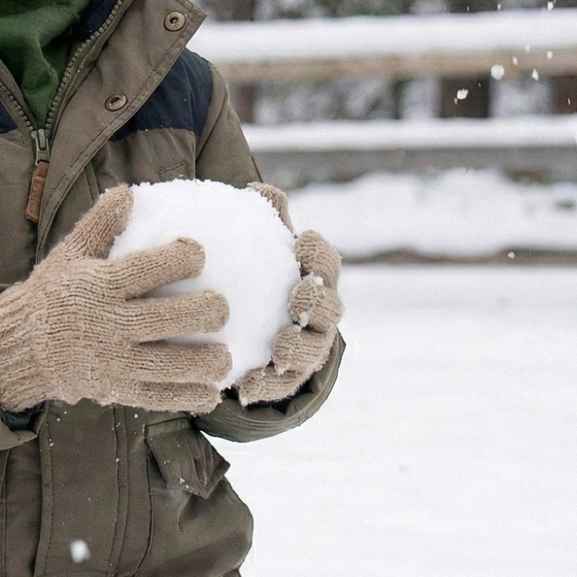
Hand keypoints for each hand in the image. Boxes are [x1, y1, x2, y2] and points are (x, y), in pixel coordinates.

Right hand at [0, 185, 231, 414]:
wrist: (21, 347)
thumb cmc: (52, 294)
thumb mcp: (70, 254)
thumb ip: (100, 224)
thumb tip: (127, 192)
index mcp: (100, 285)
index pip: (148, 269)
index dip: (182, 258)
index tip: (198, 253)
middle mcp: (109, 323)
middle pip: (167, 319)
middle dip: (205, 312)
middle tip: (222, 307)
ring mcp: (113, 361)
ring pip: (169, 364)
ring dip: (205, 361)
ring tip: (224, 357)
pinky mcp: (115, 390)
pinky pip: (157, 397)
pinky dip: (187, 397)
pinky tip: (209, 393)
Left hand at [237, 183, 343, 405]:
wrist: (257, 334)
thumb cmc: (262, 279)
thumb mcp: (262, 251)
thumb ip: (265, 222)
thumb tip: (256, 188)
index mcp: (316, 280)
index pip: (327, 265)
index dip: (320, 254)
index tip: (303, 241)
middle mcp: (319, 317)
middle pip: (330, 310)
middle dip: (319, 301)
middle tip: (299, 293)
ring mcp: (307, 351)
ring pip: (310, 352)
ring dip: (298, 348)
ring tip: (279, 347)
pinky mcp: (287, 382)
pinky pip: (279, 387)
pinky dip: (266, 387)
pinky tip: (245, 388)